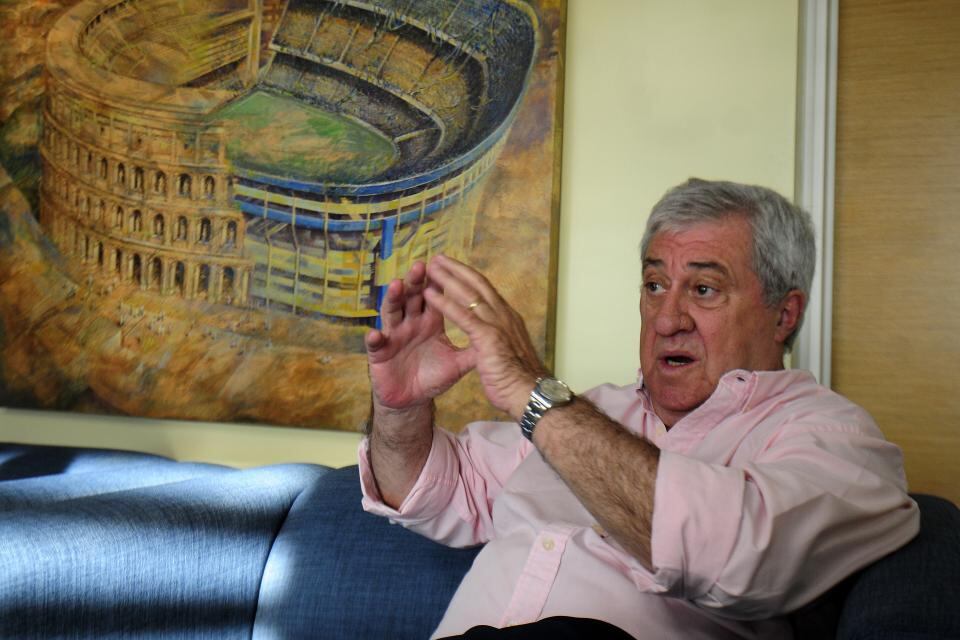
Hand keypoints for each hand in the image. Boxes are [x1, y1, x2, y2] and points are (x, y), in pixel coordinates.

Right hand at [365, 261, 473, 409]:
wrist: (413, 398)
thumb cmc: (433, 376)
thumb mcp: (457, 363)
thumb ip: (474, 349)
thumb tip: (498, 337)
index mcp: (430, 321)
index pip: (435, 297)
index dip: (438, 282)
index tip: (444, 265)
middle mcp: (411, 322)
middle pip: (412, 296)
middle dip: (416, 281)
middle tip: (421, 266)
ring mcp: (394, 334)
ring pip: (392, 312)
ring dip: (393, 298)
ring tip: (397, 285)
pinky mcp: (380, 352)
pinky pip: (375, 343)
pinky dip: (374, 338)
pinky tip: (376, 334)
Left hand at [423, 255, 547, 418]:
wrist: (530, 395)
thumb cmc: (519, 381)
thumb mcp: (507, 355)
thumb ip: (498, 343)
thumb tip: (495, 343)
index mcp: (508, 319)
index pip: (487, 291)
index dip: (469, 278)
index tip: (455, 268)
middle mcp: (504, 315)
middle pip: (478, 284)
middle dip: (457, 269)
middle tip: (438, 258)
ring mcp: (497, 324)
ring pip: (469, 294)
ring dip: (447, 279)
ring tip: (429, 267)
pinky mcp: (488, 337)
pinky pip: (462, 315)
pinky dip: (444, 303)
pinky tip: (429, 294)